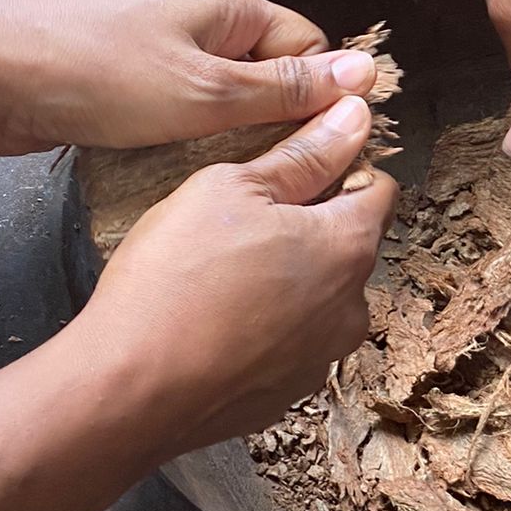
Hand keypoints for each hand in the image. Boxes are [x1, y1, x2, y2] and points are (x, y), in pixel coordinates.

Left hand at [0, 0, 381, 153]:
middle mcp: (196, 18)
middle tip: (274, 180)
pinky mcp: (122, 82)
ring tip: (224, 182)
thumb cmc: (95, 73)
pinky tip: (177, 176)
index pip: (308, 47)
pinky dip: (182, 144)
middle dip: (272, 126)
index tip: (325, 153)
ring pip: (220, 101)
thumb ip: (286, 90)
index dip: (320, 100)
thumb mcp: (208, 92)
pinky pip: (177, 114)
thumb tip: (363, 75)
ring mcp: (156, 49)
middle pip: (266, 75)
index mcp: (228, 2)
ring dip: (224, 141)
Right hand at [74, 97, 396, 457]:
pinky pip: (286, 345)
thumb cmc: (175, 279)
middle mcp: (351, 309)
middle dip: (309, 227)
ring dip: (287, 281)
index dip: (342, 167)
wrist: (130, 388)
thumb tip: (354, 117)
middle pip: (348, 247)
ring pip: (317, 299)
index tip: (296, 165)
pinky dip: (263, 328)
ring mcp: (320, 359)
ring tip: (222, 274)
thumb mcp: (231, 189)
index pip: (379, 190)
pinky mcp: (285, 394)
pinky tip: (215, 321)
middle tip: (243, 220)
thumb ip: (303, 155)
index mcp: (347, 247)